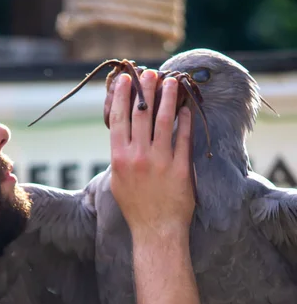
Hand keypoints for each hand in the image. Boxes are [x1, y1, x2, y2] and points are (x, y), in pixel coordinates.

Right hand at [109, 70, 193, 236]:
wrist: (156, 231)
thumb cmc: (136, 207)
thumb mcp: (118, 181)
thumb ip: (119, 156)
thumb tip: (122, 134)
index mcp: (119, 158)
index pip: (119, 119)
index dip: (122, 96)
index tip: (126, 79)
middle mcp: (138, 157)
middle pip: (141, 113)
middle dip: (146, 88)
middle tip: (150, 73)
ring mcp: (160, 162)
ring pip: (164, 120)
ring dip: (168, 97)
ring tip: (171, 81)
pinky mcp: (180, 168)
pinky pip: (183, 138)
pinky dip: (185, 120)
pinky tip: (186, 109)